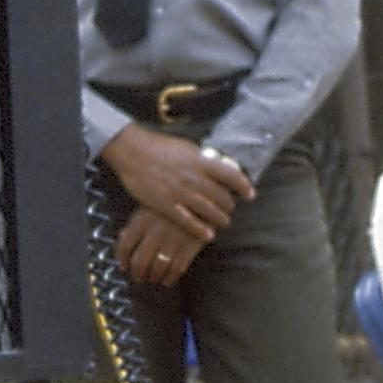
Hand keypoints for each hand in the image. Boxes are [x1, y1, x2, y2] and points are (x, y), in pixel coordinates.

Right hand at [98, 125, 252, 241]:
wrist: (132, 150)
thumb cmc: (159, 147)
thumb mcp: (187, 148)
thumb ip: (203, 160)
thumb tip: (219, 165)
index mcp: (200, 161)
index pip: (231, 175)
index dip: (244, 186)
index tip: (250, 194)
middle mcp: (194, 177)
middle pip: (222, 197)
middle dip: (229, 206)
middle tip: (230, 210)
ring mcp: (180, 192)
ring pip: (209, 211)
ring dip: (219, 219)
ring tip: (222, 222)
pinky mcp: (165, 204)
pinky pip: (188, 221)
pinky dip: (201, 230)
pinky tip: (208, 235)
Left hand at [117, 206, 205, 287]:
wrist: (204, 197)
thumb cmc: (173, 204)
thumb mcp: (151, 207)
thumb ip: (136, 225)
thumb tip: (123, 246)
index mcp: (142, 219)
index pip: (124, 245)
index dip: (122, 261)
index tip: (124, 267)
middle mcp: (155, 230)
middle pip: (139, 262)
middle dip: (138, 274)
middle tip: (139, 278)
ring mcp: (173, 238)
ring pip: (157, 268)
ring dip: (154, 277)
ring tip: (154, 278)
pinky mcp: (190, 244)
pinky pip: (177, 269)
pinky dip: (170, 278)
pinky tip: (168, 280)